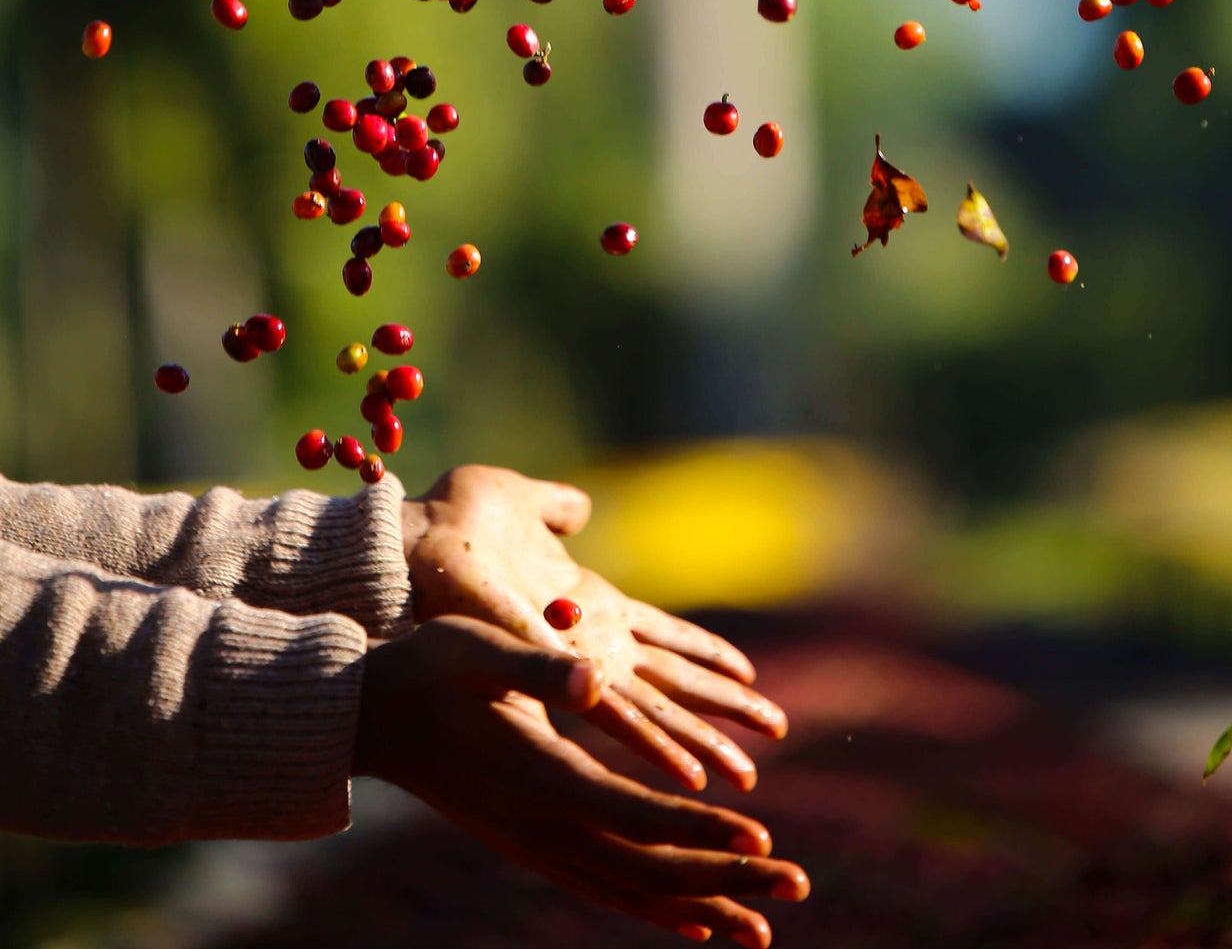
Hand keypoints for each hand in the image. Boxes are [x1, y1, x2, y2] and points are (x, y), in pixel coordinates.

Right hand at [355, 614, 808, 945]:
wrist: (370, 717)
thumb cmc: (428, 668)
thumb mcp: (477, 648)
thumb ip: (536, 667)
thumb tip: (593, 678)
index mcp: (539, 778)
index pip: (635, 817)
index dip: (700, 828)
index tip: (762, 836)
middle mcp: (542, 826)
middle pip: (648, 867)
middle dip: (726, 878)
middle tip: (798, 885)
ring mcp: (536, 845)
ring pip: (631, 889)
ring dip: (702, 904)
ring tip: (764, 927)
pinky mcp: (533, 844)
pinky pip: (605, 888)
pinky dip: (654, 907)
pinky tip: (695, 923)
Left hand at [400, 465, 787, 792]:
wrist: (408, 544)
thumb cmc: (454, 523)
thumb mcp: (520, 501)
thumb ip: (555, 507)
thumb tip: (583, 505)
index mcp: (587, 601)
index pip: (665, 634)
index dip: (708, 655)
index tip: (752, 677)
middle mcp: (589, 639)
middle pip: (675, 680)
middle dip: (725, 710)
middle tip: (777, 734)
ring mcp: (572, 659)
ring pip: (656, 710)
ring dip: (703, 742)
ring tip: (745, 776)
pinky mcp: (552, 670)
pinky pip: (614, 717)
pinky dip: (656, 746)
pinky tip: (686, 775)